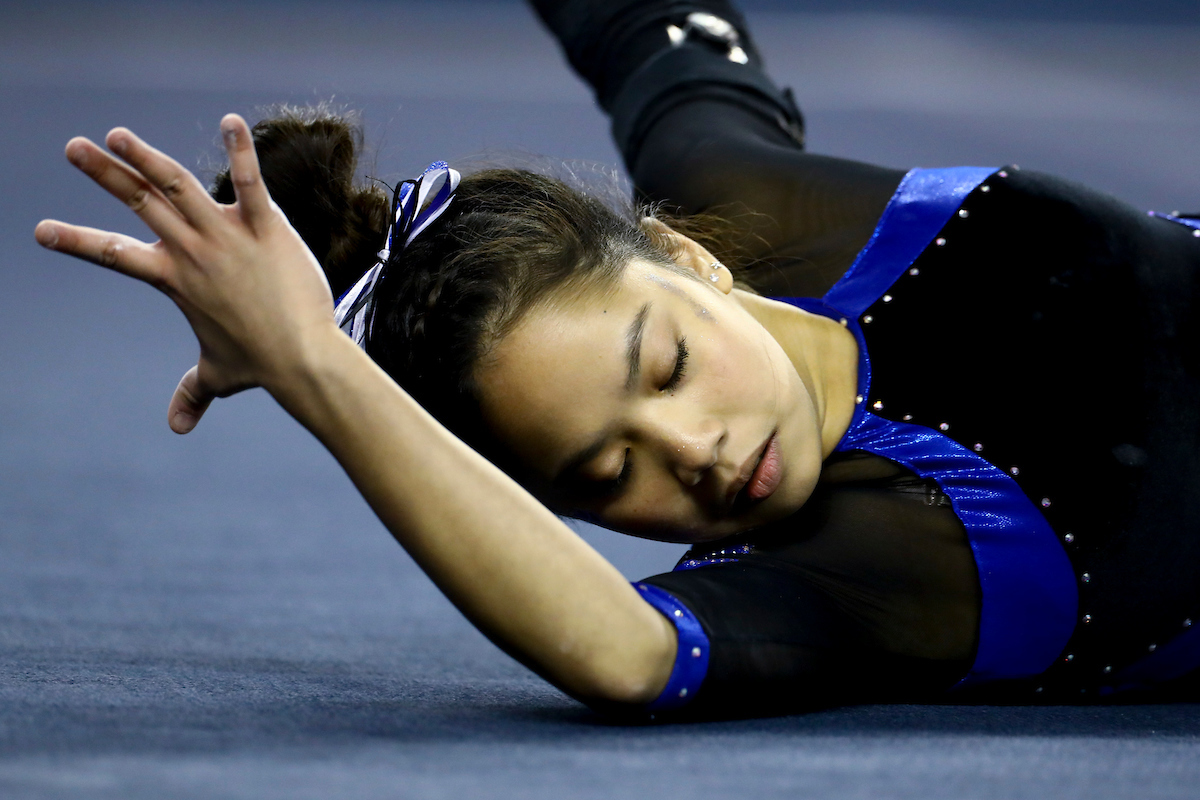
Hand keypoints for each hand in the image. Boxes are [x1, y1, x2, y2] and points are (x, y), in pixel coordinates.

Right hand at [34, 115, 335, 433]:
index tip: (40, 230)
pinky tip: (231, 121)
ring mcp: (228, 236)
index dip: (76, 241)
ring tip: (118, 134)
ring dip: (146, 156)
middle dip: (103, 173)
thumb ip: (194, 392)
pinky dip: (239, 151)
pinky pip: (250, 182)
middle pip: (137, 203)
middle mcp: (193, 252)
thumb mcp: (218, 375)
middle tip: (74, 147)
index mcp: (174, 278)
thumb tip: (178, 428)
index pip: (113, 254)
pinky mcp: (267, 227)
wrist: (304, 359)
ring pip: (178, 185)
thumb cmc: (262, 365)